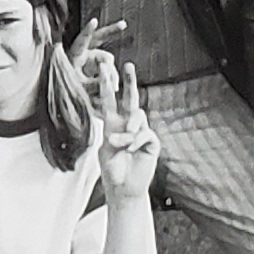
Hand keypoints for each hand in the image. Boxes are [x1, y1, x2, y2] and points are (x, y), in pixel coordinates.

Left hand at [86, 55, 158, 201]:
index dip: (106, 83)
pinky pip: (145, 134)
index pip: (109, 99)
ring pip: (137, 116)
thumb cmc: (112, 170)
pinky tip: (131, 149)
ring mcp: (140, 132)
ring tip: (118, 143)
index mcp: (112, 124)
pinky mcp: (151, 142)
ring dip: (128, 129)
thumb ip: (112, 137)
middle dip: (128, 81)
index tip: (103, 67)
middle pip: (129, 98)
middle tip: (127, 65)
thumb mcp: (105, 151)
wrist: (123, 188)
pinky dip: (136, 140)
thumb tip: (119, 130)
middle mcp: (127, 124)